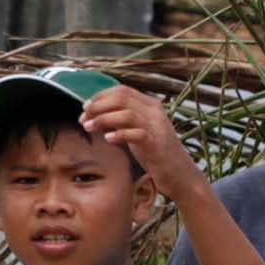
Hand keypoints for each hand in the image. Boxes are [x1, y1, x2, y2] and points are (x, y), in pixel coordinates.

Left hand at [77, 83, 202, 192]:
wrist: (180, 174)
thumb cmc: (154, 153)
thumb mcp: (136, 131)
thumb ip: (121, 119)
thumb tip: (95, 112)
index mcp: (150, 105)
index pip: (121, 90)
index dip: (100, 96)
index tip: (85, 108)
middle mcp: (155, 112)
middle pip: (121, 98)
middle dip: (98, 106)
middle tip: (84, 118)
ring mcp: (157, 128)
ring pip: (127, 114)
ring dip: (103, 119)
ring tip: (89, 127)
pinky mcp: (157, 145)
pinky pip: (137, 134)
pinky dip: (120, 134)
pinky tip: (108, 139)